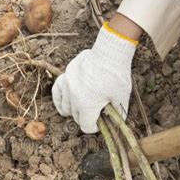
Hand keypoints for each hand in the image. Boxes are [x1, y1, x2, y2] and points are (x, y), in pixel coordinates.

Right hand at [51, 18, 138, 132]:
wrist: (109, 52)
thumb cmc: (116, 76)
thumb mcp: (122, 98)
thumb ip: (118, 114)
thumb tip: (117, 123)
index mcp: (87, 106)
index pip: (86, 126)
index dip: (95, 127)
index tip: (102, 122)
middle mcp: (74, 98)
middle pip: (76, 117)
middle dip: (86, 117)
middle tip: (96, 112)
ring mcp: (68, 86)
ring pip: (66, 106)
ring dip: (74, 110)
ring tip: (82, 108)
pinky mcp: (66, 75)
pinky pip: (57, 91)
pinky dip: (59, 99)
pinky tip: (63, 103)